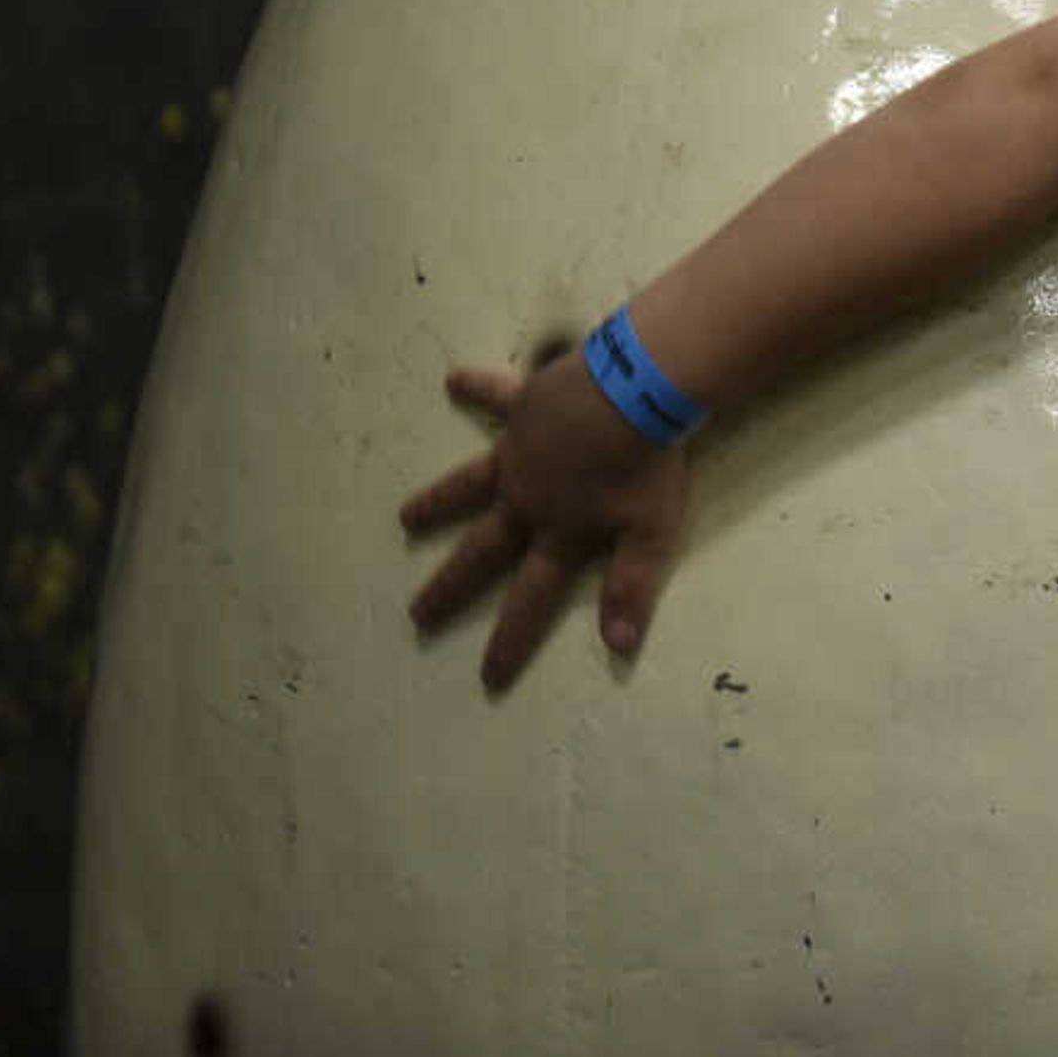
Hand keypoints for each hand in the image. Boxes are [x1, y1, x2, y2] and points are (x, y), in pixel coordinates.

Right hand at [399, 350, 692, 692]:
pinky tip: (454, 380)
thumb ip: (631, 587)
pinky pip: (495, 396)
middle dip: (451, 586)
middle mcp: (526, 497)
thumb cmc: (647, 464)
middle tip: (416, 613)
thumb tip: (618, 647)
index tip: (487, 676)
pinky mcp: (525, 404)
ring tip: (407, 516)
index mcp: (558, 531)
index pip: (533, 596)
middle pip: (483, 550)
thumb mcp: (651, 533)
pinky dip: (476, 387)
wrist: (636, 392)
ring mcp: (518, 451)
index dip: (512, 637)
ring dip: (438, 501)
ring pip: (469, 484)